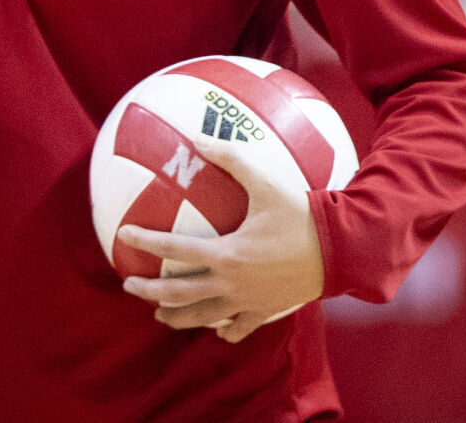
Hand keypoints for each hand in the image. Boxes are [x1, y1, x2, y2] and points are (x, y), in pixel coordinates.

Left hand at [115, 134, 324, 343]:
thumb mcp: (264, 183)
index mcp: (226, 254)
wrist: (343, 249)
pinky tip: (214, 327)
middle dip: (149, 291)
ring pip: (203, 317)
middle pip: (179, 294)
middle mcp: (232, 284)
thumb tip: (197, 137)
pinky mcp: (267, 311)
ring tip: (159, 314)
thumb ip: (230, 159)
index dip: (144, 241)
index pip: (173, 249)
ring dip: (177, 316)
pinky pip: (239, 327)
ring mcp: (248, 302)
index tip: (122, 235)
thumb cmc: (302, 214)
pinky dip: (223, 328)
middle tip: (129, 284)